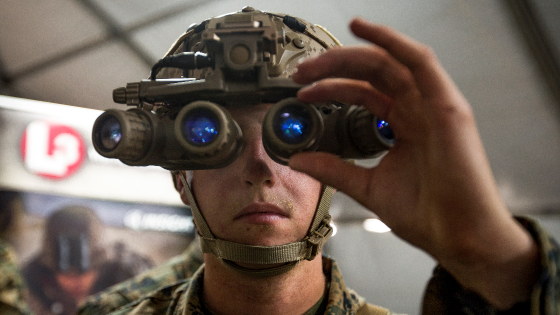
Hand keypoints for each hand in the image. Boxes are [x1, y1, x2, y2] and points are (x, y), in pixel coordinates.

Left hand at [290, 17, 538, 308]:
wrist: (459, 237)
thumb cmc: (428, 214)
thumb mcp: (368, 187)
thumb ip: (334, 169)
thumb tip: (299, 160)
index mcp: (403, 125)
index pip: (363, 93)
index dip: (330, 87)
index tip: (302, 94)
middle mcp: (417, 110)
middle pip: (371, 73)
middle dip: (332, 68)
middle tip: (301, 75)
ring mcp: (433, 105)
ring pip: (389, 62)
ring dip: (350, 55)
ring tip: (317, 61)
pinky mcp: (447, 106)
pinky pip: (420, 62)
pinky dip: (392, 42)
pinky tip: (364, 31)